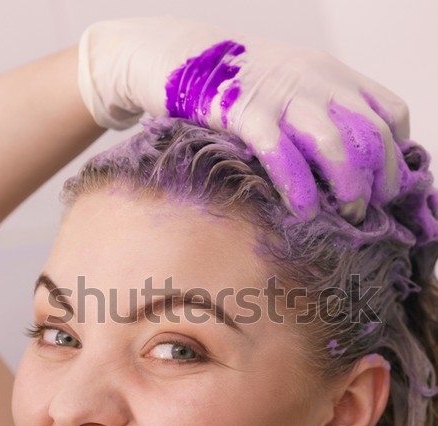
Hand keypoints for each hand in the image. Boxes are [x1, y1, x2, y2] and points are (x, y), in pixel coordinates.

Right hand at [78, 17, 409, 220]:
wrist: (180, 56)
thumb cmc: (238, 85)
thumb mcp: (291, 86)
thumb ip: (322, 114)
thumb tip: (347, 166)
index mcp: (333, 74)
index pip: (389, 112)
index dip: (397, 154)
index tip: (387, 185)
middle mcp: (317, 81)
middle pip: (371, 134)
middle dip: (380, 181)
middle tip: (370, 211)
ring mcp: (281, 96)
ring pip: (336, 145)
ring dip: (349, 188)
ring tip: (347, 217)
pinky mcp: (245, 113)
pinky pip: (282, 154)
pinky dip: (299, 186)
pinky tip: (304, 211)